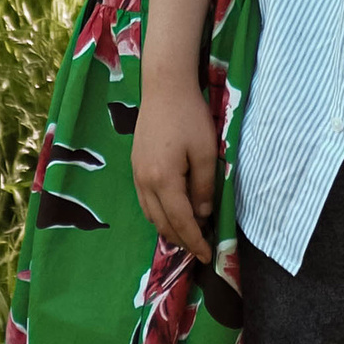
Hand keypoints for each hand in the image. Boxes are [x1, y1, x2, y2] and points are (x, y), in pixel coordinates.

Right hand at [131, 69, 217, 261]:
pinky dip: (159, 214)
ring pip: (151, 215)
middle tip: (201, 247)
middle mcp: (145, 182)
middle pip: (162, 223)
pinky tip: (172, 212)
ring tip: (188, 234)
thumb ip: (204, 187)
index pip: (181, 221)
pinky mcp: (135, 166)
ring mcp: (136, 175)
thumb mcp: (205, 152)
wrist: (164, 88)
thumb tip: (202, 215)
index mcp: (163, 180)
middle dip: (182, 239)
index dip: (195, 241)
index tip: (208, 255)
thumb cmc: (189, 117)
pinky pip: (145, 202)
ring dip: (169, 229)